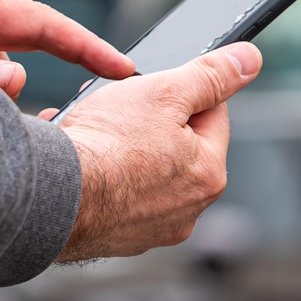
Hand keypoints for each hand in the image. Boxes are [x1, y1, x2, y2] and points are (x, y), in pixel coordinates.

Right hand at [53, 42, 261, 261]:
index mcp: (209, 174)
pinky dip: (103, 178)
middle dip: (151, 123)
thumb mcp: (165, 93)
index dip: (183, 92)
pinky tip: (84, 164)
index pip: (212, 115)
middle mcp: (187, 210)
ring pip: (144, 172)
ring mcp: (151, 229)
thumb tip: (248, 61)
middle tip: (119, 110)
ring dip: (124, 150)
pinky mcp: (116, 239)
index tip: (157, 88)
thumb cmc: (106, 146)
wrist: (52, 197)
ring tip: (96, 135)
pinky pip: (115, 196)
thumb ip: (210, 76)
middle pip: (177, 146)